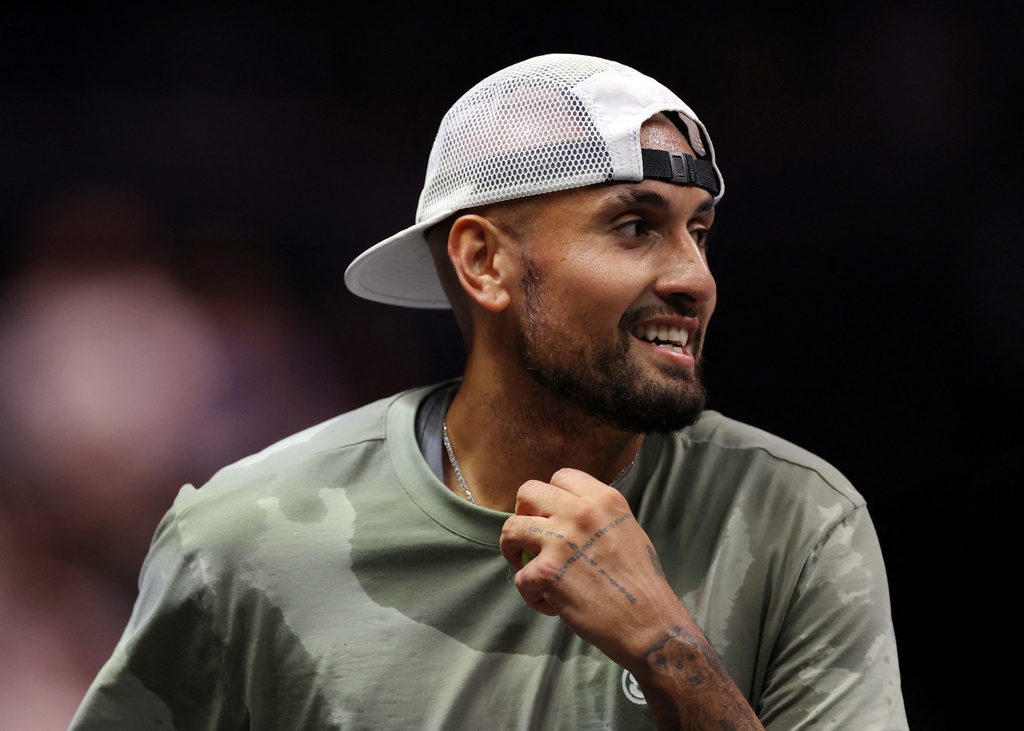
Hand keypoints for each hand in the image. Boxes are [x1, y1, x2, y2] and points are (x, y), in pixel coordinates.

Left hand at [500, 468, 764, 729]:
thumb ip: (596, 516)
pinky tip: (551, 606)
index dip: (550, 497)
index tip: (550, 516)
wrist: (649, 623)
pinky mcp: (548, 570)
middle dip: (522, 512)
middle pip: (528, 492)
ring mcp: (561, 539)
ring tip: (528, 568)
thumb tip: (563, 514)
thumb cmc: (640, 583)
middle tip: (530, 536)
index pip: (561, 477)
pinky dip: (531, 595)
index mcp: (604, 499)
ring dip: (512, 550)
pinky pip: (519, 576)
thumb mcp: (626, 530)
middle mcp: (581, 511)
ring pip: (511, 529)